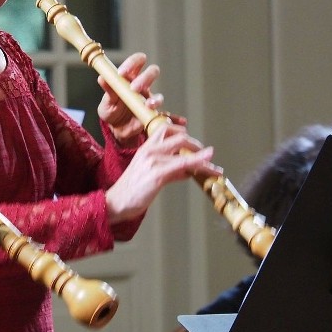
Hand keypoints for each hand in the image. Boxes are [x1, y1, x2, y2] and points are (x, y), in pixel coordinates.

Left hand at [97, 53, 175, 146]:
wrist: (117, 130)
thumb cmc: (111, 111)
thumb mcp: (106, 102)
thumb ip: (108, 90)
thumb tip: (102, 78)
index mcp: (131, 78)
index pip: (137, 61)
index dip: (132, 63)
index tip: (122, 74)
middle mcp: (143, 86)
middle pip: (152, 73)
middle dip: (145, 78)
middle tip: (134, 88)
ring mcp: (150, 100)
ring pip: (159, 96)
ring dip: (156, 100)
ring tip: (149, 105)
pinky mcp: (153, 115)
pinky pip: (166, 116)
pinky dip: (173, 119)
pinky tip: (180, 121)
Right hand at [105, 124, 219, 223]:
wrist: (116, 202)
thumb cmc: (132, 190)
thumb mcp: (150, 174)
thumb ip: (170, 170)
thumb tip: (187, 170)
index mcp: (145, 148)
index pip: (165, 129)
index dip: (181, 131)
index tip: (191, 140)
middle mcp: (150, 150)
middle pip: (179, 136)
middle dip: (196, 144)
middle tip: (205, 153)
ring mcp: (154, 160)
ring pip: (185, 151)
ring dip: (203, 158)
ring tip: (215, 167)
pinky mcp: (158, 173)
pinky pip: (184, 164)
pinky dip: (200, 164)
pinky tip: (209, 167)